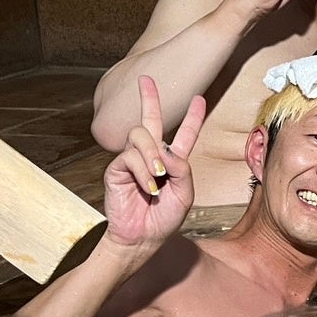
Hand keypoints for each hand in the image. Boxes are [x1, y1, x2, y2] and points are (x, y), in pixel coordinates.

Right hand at [103, 77, 205, 250]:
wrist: (143, 238)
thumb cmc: (165, 218)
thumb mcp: (184, 193)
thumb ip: (182, 169)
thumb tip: (166, 151)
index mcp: (173, 161)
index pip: (184, 134)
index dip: (192, 117)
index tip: (199, 99)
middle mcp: (152, 156)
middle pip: (150, 120)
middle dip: (149, 98)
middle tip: (145, 79)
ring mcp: (133, 160)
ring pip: (140, 136)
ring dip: (152, 154)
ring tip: (158, 175)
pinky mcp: (117, 169)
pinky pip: (129, 157)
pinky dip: (142, 171)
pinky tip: (147, 187)